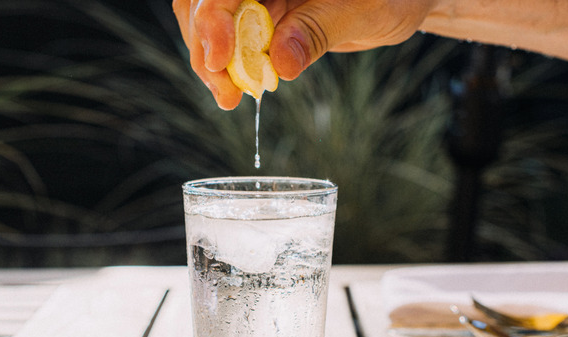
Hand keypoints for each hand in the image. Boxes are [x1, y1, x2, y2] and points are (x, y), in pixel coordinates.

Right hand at [173, 0, 435, 108]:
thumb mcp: (364, 11)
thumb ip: (318, 31)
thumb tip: (281, 64)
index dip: (212, 18)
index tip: (219, 59)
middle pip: (204, 2)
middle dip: (205, 46)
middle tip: (225, 92)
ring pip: (207, 20)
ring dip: (211, 61)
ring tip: (229, 97)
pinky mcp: (258, 14)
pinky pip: (229, 37)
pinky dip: (227, 65)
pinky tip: (236, 89)